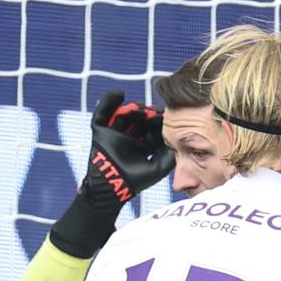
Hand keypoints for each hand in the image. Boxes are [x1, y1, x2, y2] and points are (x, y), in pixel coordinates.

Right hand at [51, 90, 176, 258]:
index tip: (165, 115)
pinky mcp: (101, 132)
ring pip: (124, 114)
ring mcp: (115, 135)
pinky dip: (108, 101)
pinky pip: (102, 113)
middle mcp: (129, 139)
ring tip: (138, 110)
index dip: (158, 120)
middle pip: (139, 119)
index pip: (151, 127)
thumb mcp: (160, 166)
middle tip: (151, 113)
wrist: (114, 186)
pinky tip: (119, 94)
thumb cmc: (137, 181)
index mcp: (143, 146)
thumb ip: (171, 152)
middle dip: (146, 114)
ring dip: (133, 109)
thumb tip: (179, 138)